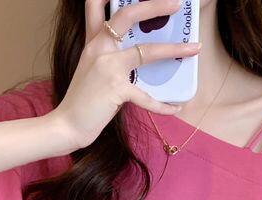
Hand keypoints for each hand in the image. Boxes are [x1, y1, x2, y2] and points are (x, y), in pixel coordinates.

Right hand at [51, 0, 201, 149]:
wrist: (67, 125)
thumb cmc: (82, 102)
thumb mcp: (92, 71)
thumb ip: (110, 60)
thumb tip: (139, 61)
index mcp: (93, 43)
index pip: (94, 6)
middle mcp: (99, 48)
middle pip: (127, 16)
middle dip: (154, 6)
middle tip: (175, 4)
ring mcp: (108, 67)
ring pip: (147, 51)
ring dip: (174, 49)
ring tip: (194, 48)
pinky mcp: (116, 90)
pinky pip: (147, 97)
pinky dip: (163, 105)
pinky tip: (176, 108)